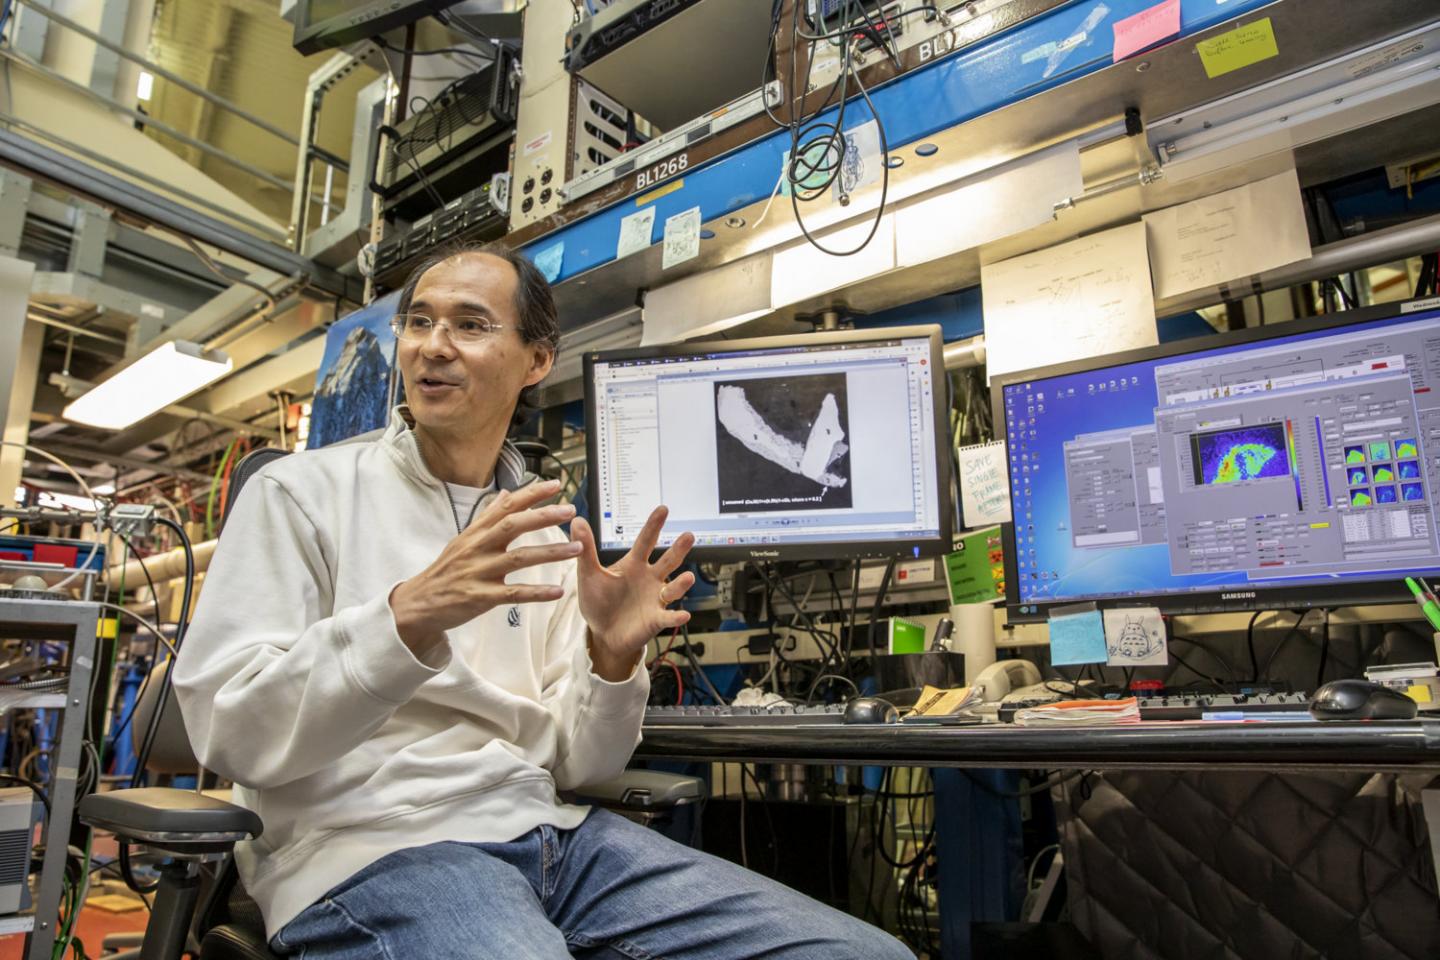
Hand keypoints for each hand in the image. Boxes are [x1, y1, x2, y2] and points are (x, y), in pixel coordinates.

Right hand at [390, 479, 581, 653]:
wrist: (419, 603)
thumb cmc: (446, 571)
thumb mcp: (464, 539)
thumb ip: (488, 516)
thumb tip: (506, 493)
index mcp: (476, 533)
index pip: (506, 506)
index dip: (531, 494)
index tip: (555, 484)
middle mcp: (478, 548)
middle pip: (513, 526)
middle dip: (543, 516)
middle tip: (569, 510)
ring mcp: (479, 572)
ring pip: (519, 558)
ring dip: (549, 552)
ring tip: (576, 549)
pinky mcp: (480, 597)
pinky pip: (513, 594)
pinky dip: (536, 592)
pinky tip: (557, 591)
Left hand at [569, 506, 695, 681]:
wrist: (602, 634)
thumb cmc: (598, 602)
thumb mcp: (589, 574)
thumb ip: (586, 549)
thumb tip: (577, 520)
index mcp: (634, 564)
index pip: (646, 541)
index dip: (654, 526)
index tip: (663, 509)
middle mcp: (649, 578)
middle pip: (667, 561)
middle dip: (678, 549)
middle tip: (688, 536)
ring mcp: (655, 598)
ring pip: (673, 588)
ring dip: (682, 583)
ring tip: (688, 577)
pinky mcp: (656, 619)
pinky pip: (669, 617)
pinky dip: (676, 617)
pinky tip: (683, 615)